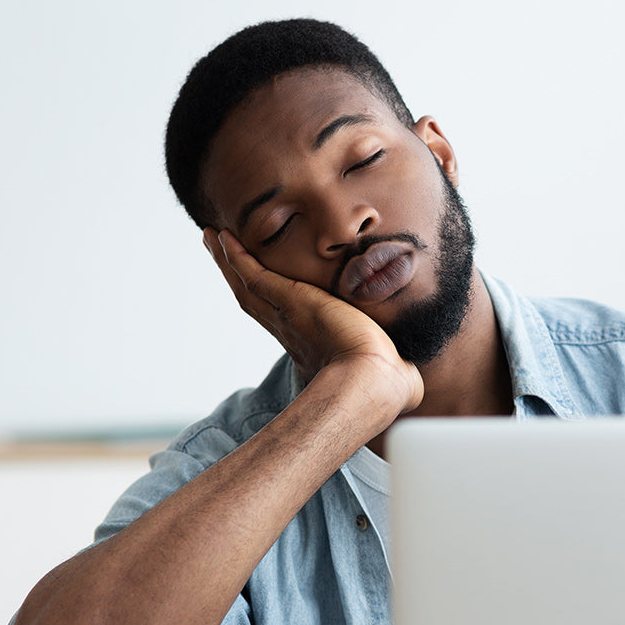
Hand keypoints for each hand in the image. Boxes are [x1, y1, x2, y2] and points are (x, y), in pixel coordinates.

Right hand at [202, 228, 422, 414]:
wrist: (374, 383)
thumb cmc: (387, 387)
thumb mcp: (391, 371)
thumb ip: (396, 369)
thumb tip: (412, 377)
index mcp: (311, 345)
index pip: (281, 315)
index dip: (266, 297)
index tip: (256, 284)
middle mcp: (291, 330)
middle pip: (252, 295)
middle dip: (235, 273)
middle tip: (218, 249)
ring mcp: (286, 316)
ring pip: (246, 283)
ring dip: (228, 260)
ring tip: (213, 237)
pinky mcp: (289, 301)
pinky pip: (254, 274)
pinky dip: (236, 257)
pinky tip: (224, 237)